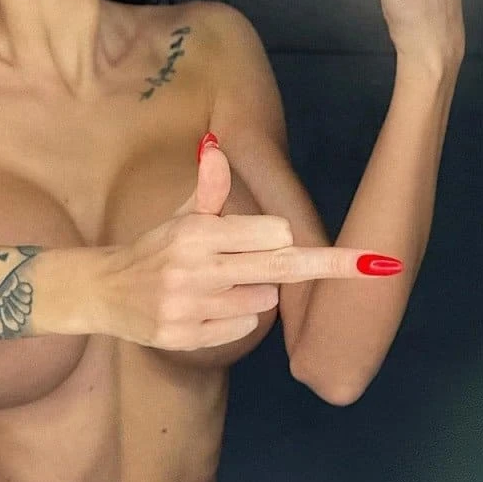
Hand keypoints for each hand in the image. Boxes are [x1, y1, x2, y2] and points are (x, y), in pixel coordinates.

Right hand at [96, 136, 402, 350]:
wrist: (103, 290)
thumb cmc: (154, 249)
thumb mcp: (180, 215)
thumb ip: (209, 188)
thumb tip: (216, 145)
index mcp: (197, 231)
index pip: (270, 235)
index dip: (286, 238)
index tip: (322, 243)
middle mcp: (193, 267)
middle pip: (278, 267)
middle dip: (328, 265)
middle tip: (379, 264)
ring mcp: (188, 305)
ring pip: (261, 303)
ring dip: (254, 295)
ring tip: (218, 288)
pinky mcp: (182, 336)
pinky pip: (238, 331)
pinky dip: (233, 322)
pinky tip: (206, 311)